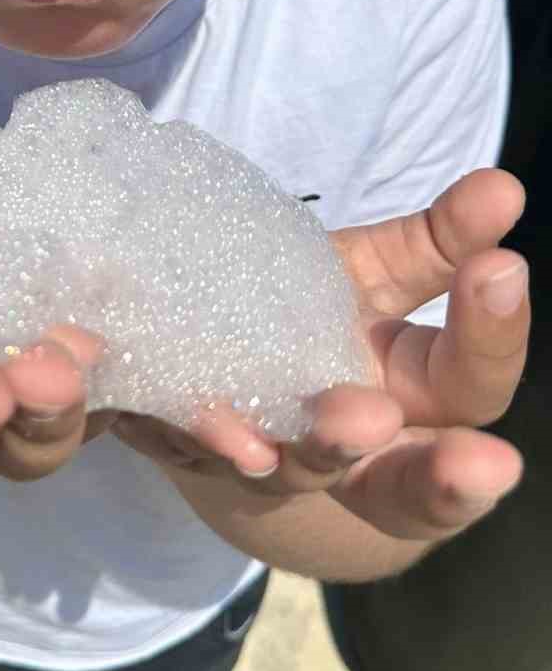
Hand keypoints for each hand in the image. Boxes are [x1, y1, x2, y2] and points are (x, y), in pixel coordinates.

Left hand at [116, 169, 528, 541]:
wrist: (232, 391)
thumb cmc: (322, 320)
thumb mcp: (382, 277)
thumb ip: (437, 243)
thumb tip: (502, 189)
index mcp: (414, 401)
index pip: (469, 383)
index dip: (489, 336)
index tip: (498, 269)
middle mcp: (357, 456)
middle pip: (402, 481)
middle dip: (425, 471)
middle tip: (406, 431)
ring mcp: (272, 465)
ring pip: (289, 469)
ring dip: (287, 449)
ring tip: (273, 440)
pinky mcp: (187, 451)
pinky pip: (181, 444)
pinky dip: (180, 430)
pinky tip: (168, 413)